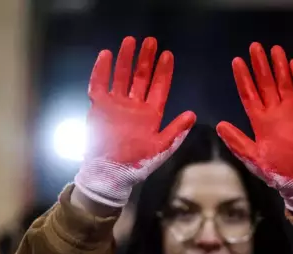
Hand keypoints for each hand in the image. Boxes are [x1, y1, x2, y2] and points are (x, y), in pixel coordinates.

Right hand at [74, 36, 195, 207]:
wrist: (111, 174)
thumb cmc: (137, 163)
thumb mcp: (161, 148)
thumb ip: (176, 131)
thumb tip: (192, 114)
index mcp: (151, 114)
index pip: (159, 88)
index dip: (163, 72)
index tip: (167, 55)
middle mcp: (135, 106)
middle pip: (141, 77)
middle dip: (146, 59)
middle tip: (151, 41)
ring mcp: (117, 105)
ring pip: (122, 76)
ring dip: (126, 59)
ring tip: (131, 41)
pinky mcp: (100, 107)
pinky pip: (99, 85)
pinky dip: (102, 70)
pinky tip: (106, 55)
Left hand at [216, 43, 292, 213]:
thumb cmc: (276, 170)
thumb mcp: (252, 158)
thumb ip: (237, 142)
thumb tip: (219, 126)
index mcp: (260, 121)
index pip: (249, 94)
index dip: (243, 78)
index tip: (237, 62)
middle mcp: (275, 112)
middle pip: (266, 83)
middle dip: (260, 65)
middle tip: (254, 47)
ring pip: (285, 83)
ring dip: (279, 67)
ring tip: (274, 50)